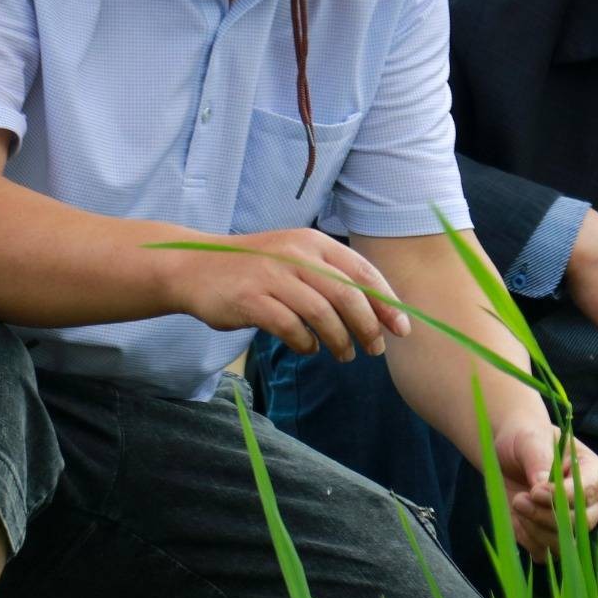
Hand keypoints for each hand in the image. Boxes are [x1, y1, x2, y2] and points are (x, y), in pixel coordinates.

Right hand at [165, 228, 411, 361]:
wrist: (195, 267)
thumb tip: (376, 311)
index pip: (362, 272)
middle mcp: (295, 255)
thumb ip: (330, 278)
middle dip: (368, 327)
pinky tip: (308, 349)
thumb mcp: (295, 260)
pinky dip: (305, 343)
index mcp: (313, 243)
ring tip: (345, 355)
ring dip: (340, 340)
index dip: (386, 303)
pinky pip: (290, 327)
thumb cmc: (254, 269)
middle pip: (347, 295)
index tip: (402, 329)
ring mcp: (272, 275)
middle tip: (375, 349)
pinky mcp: (250, 299)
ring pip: (322, 314)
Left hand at [491, 417, 597, 561]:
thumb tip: (541, 484)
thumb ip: (539, 459)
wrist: (508, 454)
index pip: (588, 494)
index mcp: (596, 475)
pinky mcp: (550, 538)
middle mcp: (590, 505)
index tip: (535, 490)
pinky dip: (525, 539)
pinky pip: (542, 553)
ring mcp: (572, 525)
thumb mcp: (531, 439)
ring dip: (533, 529)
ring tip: (516, 503)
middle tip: (520, 499)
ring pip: (562, 544)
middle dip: (545, 516)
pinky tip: (515, 517)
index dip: (562, 496)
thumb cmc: (526, 440)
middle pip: (578, 524)